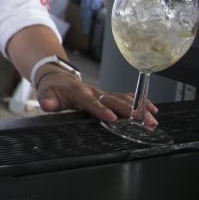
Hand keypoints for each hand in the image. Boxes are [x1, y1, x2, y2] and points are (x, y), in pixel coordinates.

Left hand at [36, 69, 157, 126]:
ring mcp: (102, 93)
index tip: (112, 118)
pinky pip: (126, 97)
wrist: (58, 78)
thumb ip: (47, 99)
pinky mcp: (108, 96)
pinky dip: (139, 102)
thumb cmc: (53, 88)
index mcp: (79, 93)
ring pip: (123, 99)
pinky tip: (152, 109)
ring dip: (139, 108)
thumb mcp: (46, 93)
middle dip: (130, 111)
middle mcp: (94, 92)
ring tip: (152, 120)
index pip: (91, 102)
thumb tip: (48, 104)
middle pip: (114, 100)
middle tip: (145, 122)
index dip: (101, 110)